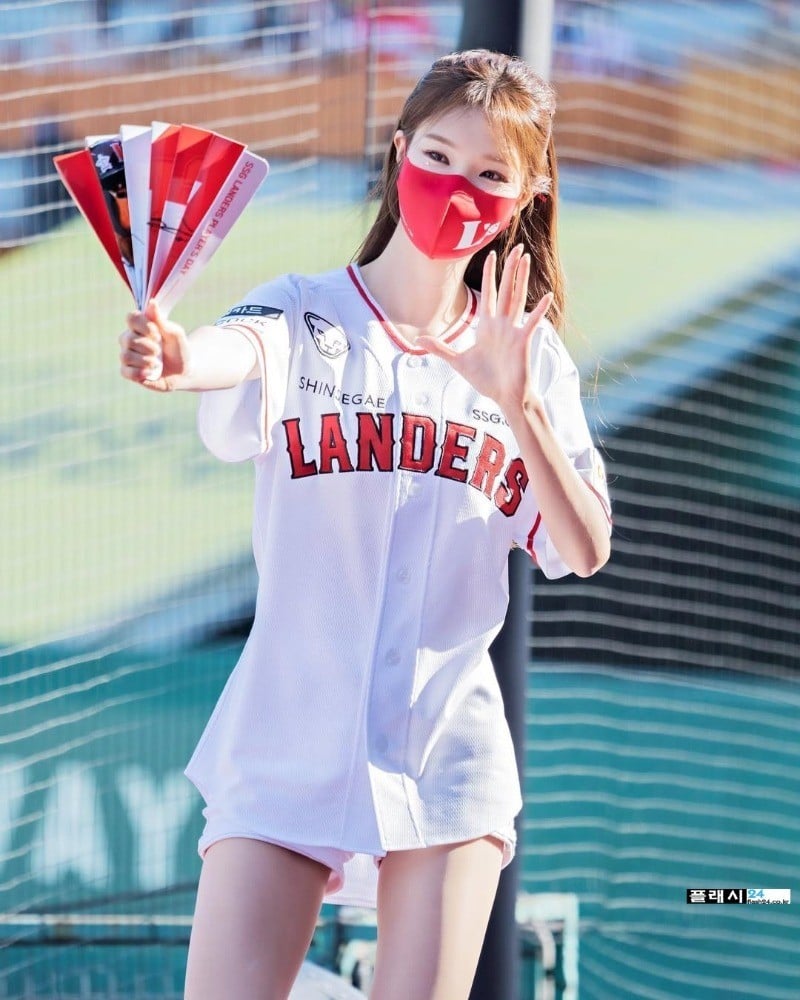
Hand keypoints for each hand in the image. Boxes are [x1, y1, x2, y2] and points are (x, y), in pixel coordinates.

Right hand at [119, 299, 189, 392]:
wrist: (184, 372)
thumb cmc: (178, 349)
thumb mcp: (175, 334)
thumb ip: (161, 320)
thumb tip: (152, 302)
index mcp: (140, 326)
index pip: (131, 318)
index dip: (144, 326)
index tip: (157, 334)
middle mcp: (129, 339)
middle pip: (128, 339)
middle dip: (148, 347)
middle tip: (159, 351)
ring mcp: (128, 356)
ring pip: (125, 356)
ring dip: (145, 360)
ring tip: (157, 363)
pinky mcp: (129, 372)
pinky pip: (125, 372)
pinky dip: (139, 372)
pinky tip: (150, 372)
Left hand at [417, 244, 552, 413]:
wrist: (505, 397)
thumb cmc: (486, 380)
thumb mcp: (458, 362)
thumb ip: (440, 349)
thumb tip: (418, 341)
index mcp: (487, 325)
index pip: (488, 293)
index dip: (490, 274)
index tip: (492, 255)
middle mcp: (502, 324)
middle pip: (506, 290)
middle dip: (510, 268)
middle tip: (517, 246)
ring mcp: (513, 331)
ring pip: (517, 299)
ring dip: (521, 279)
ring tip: (526, 259)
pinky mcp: (522, 342)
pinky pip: (531, 323)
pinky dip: (538, 311)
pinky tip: (546, 297)